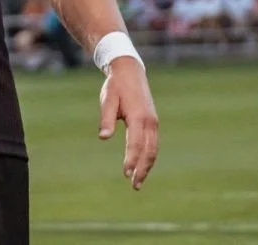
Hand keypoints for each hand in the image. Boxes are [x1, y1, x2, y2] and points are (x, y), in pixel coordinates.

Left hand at [98, 56, 158, 189]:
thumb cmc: (116, 86)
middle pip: (149, 151)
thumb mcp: (107, 99)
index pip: (136, 144)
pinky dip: (150, 156)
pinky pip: (153, 144)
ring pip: (153, 149)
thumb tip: (103, 138)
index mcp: (138, 116)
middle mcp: (149, 121)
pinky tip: (143, 165)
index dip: (132, 160)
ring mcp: (153, 122)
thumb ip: (106, 118)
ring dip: (147, 166)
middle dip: (143, 169)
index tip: (126, 173)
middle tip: (134, 186)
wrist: (130, 71)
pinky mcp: (153, 122)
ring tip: (138, 181)